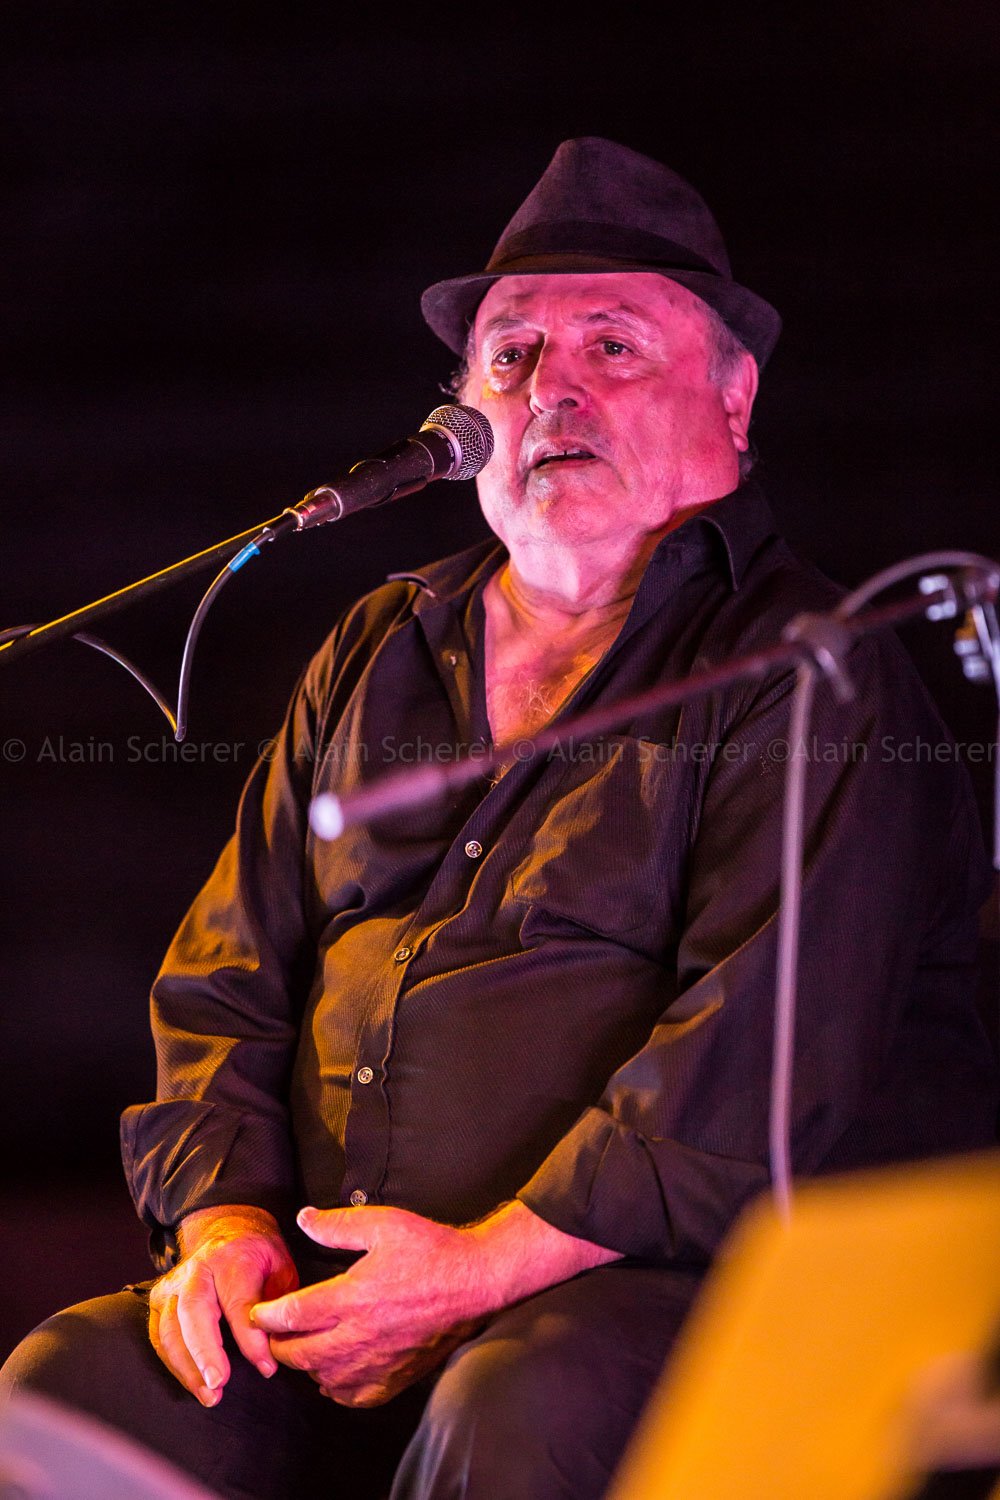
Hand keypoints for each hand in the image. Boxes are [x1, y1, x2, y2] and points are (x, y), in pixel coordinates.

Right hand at [148, 1205, 297, 1406]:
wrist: (227, 1230)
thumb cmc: (258, 1255)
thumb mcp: (281, 1266)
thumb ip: (280, 1301)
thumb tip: (279, 1344)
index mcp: (232, 1256)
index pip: (239, 1301)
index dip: (251, 1338)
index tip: (266, 1366)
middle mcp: (197, 1268)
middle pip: (194, 1310)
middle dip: (205, 1351)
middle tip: (219, 1383)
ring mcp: (174, 1283)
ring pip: (170, 1327)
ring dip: (187, 1366)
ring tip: (210, 1395)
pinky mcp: (159, 1298)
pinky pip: (159, 1336)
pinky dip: (173, 1363)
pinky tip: (192, 1383)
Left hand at [251, 1200, 618, 1407]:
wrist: (475, 1282)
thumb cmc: (431, 1249)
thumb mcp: (383, 1224)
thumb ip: (337, 1225)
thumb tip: (303, 1219)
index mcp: (352, 1297)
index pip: (292, 1315)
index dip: (267, 1315)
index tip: (255, 1311)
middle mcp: (360, 1336)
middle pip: (299, 1354)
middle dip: (277, 1344)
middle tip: (272, 1332)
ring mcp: (377, 1362)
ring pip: (322, 1379)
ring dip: (305, 1366)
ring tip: (302, 1348)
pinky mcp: (395, 1378)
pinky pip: (352, 1397)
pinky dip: (335, 1389)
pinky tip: (334, 1373)